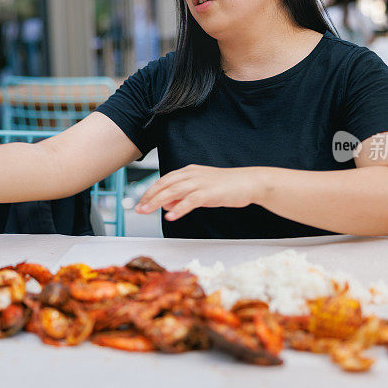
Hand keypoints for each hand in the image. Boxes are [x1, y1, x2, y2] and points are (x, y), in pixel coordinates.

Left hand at [134, 164, 259, 220]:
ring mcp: (200, 183)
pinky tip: (170, 216)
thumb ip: (184, 195)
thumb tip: (167, 204)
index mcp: (189, 171)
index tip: (141, 202)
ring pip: (173, 191)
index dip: (151, 191)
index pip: (164, 180)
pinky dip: (178, 208)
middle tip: (138, 208)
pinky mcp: (209, 193)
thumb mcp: (201, 189)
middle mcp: (192, 174)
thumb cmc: (227, 186)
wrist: (249, 182)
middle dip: (149, 197)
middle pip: (164, 184)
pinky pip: (189, 201)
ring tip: (147, 211)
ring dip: (157, 202)